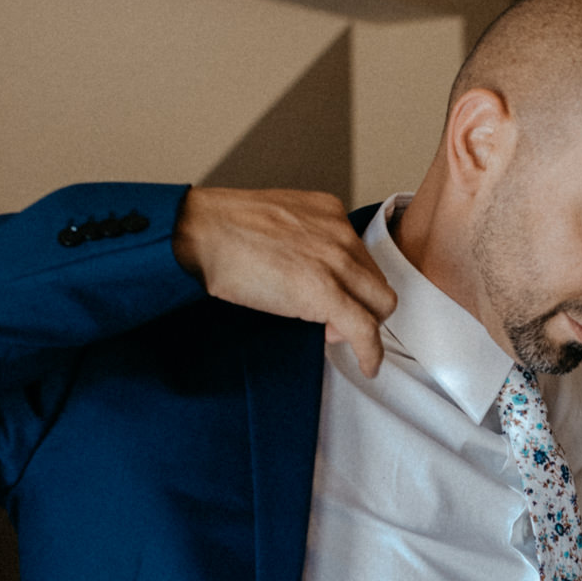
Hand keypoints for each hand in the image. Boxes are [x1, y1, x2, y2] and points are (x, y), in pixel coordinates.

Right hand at [173, 187, 396, 374]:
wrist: (202, 232)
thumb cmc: (223, 230)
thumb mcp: (277, 224)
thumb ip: (303, 244)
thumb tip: (308, 276)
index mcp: (329, 213)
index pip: (362, 257)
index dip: (352, 285)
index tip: (334, 300)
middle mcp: (340, 233)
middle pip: (376, 281)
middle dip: (362, 306)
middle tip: (333, 322)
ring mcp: (336, 261)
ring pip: (379, 304)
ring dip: (365, 328)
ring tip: (335, 337)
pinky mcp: (324, 291)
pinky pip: (365, 329)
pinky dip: (370, 352)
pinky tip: (367, 366)